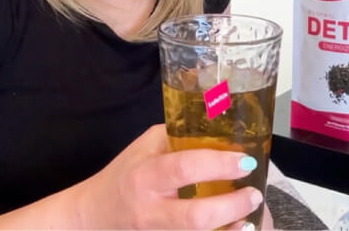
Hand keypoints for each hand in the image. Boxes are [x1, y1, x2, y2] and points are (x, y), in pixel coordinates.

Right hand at [74, 124, 265, 229]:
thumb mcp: (144, 146)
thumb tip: (215, 129)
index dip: (218, 164)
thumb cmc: (123, 174)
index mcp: (146, 175)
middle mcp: (151, 209)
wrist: (93, 215)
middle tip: (254, 193)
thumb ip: (176, 137)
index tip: (244, 160)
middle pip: (195, 216)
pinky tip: (236, 230)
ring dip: (230, 229)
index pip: (185, 167)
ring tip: (251, 216)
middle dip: (231, 206)